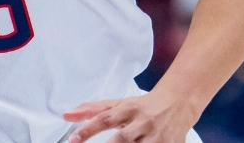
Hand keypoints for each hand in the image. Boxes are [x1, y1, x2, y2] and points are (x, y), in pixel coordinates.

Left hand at [64, 90, 194, 142]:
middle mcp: (142, 122)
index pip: (104, 119)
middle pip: (121, 139)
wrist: (177, 104)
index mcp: (127, 109)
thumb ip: (92, 110)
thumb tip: (66, 115)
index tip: (73, 139)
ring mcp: (156, 136)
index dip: (88, 130)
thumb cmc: (142, 106)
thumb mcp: (118, 104)